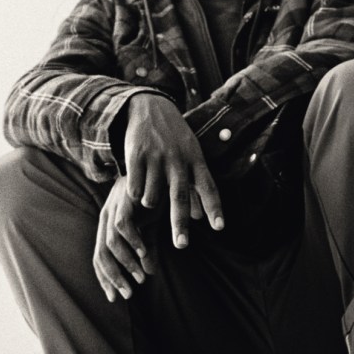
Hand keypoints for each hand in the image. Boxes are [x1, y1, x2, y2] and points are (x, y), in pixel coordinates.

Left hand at [94, 176, 151, 301]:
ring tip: (140, 278)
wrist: (159, 166)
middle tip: (129, 294)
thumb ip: (147, 249)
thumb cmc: (154, 196)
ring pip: (111, 244)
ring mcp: (113, 208)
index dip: (106, 280)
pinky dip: (132, 241)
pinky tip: (145, 252)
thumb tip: (148, 273)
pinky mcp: (125, 200)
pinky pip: (123, 226)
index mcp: (108, 226)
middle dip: (113, 278)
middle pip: (101, 256)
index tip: (116, 298)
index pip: (100, 259)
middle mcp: (106, 219)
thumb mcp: (150, 227)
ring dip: (125, 263)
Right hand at [122, 93, 224, 249]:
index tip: (219, 227)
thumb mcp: (190, 157)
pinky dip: (134, 193)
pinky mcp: (136, 155)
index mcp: (195, 159)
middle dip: (180, 223)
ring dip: (150, 203)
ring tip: (149, 197)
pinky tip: (134, 187)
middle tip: (181, 246)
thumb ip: (196, 188)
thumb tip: (202, 219)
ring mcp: (156, 157)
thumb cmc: (175, 140)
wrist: (150, 107)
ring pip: (152, 197)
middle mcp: (178, 159)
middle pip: (180, 197)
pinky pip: (134, 187)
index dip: (214, 207)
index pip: (208, 186)